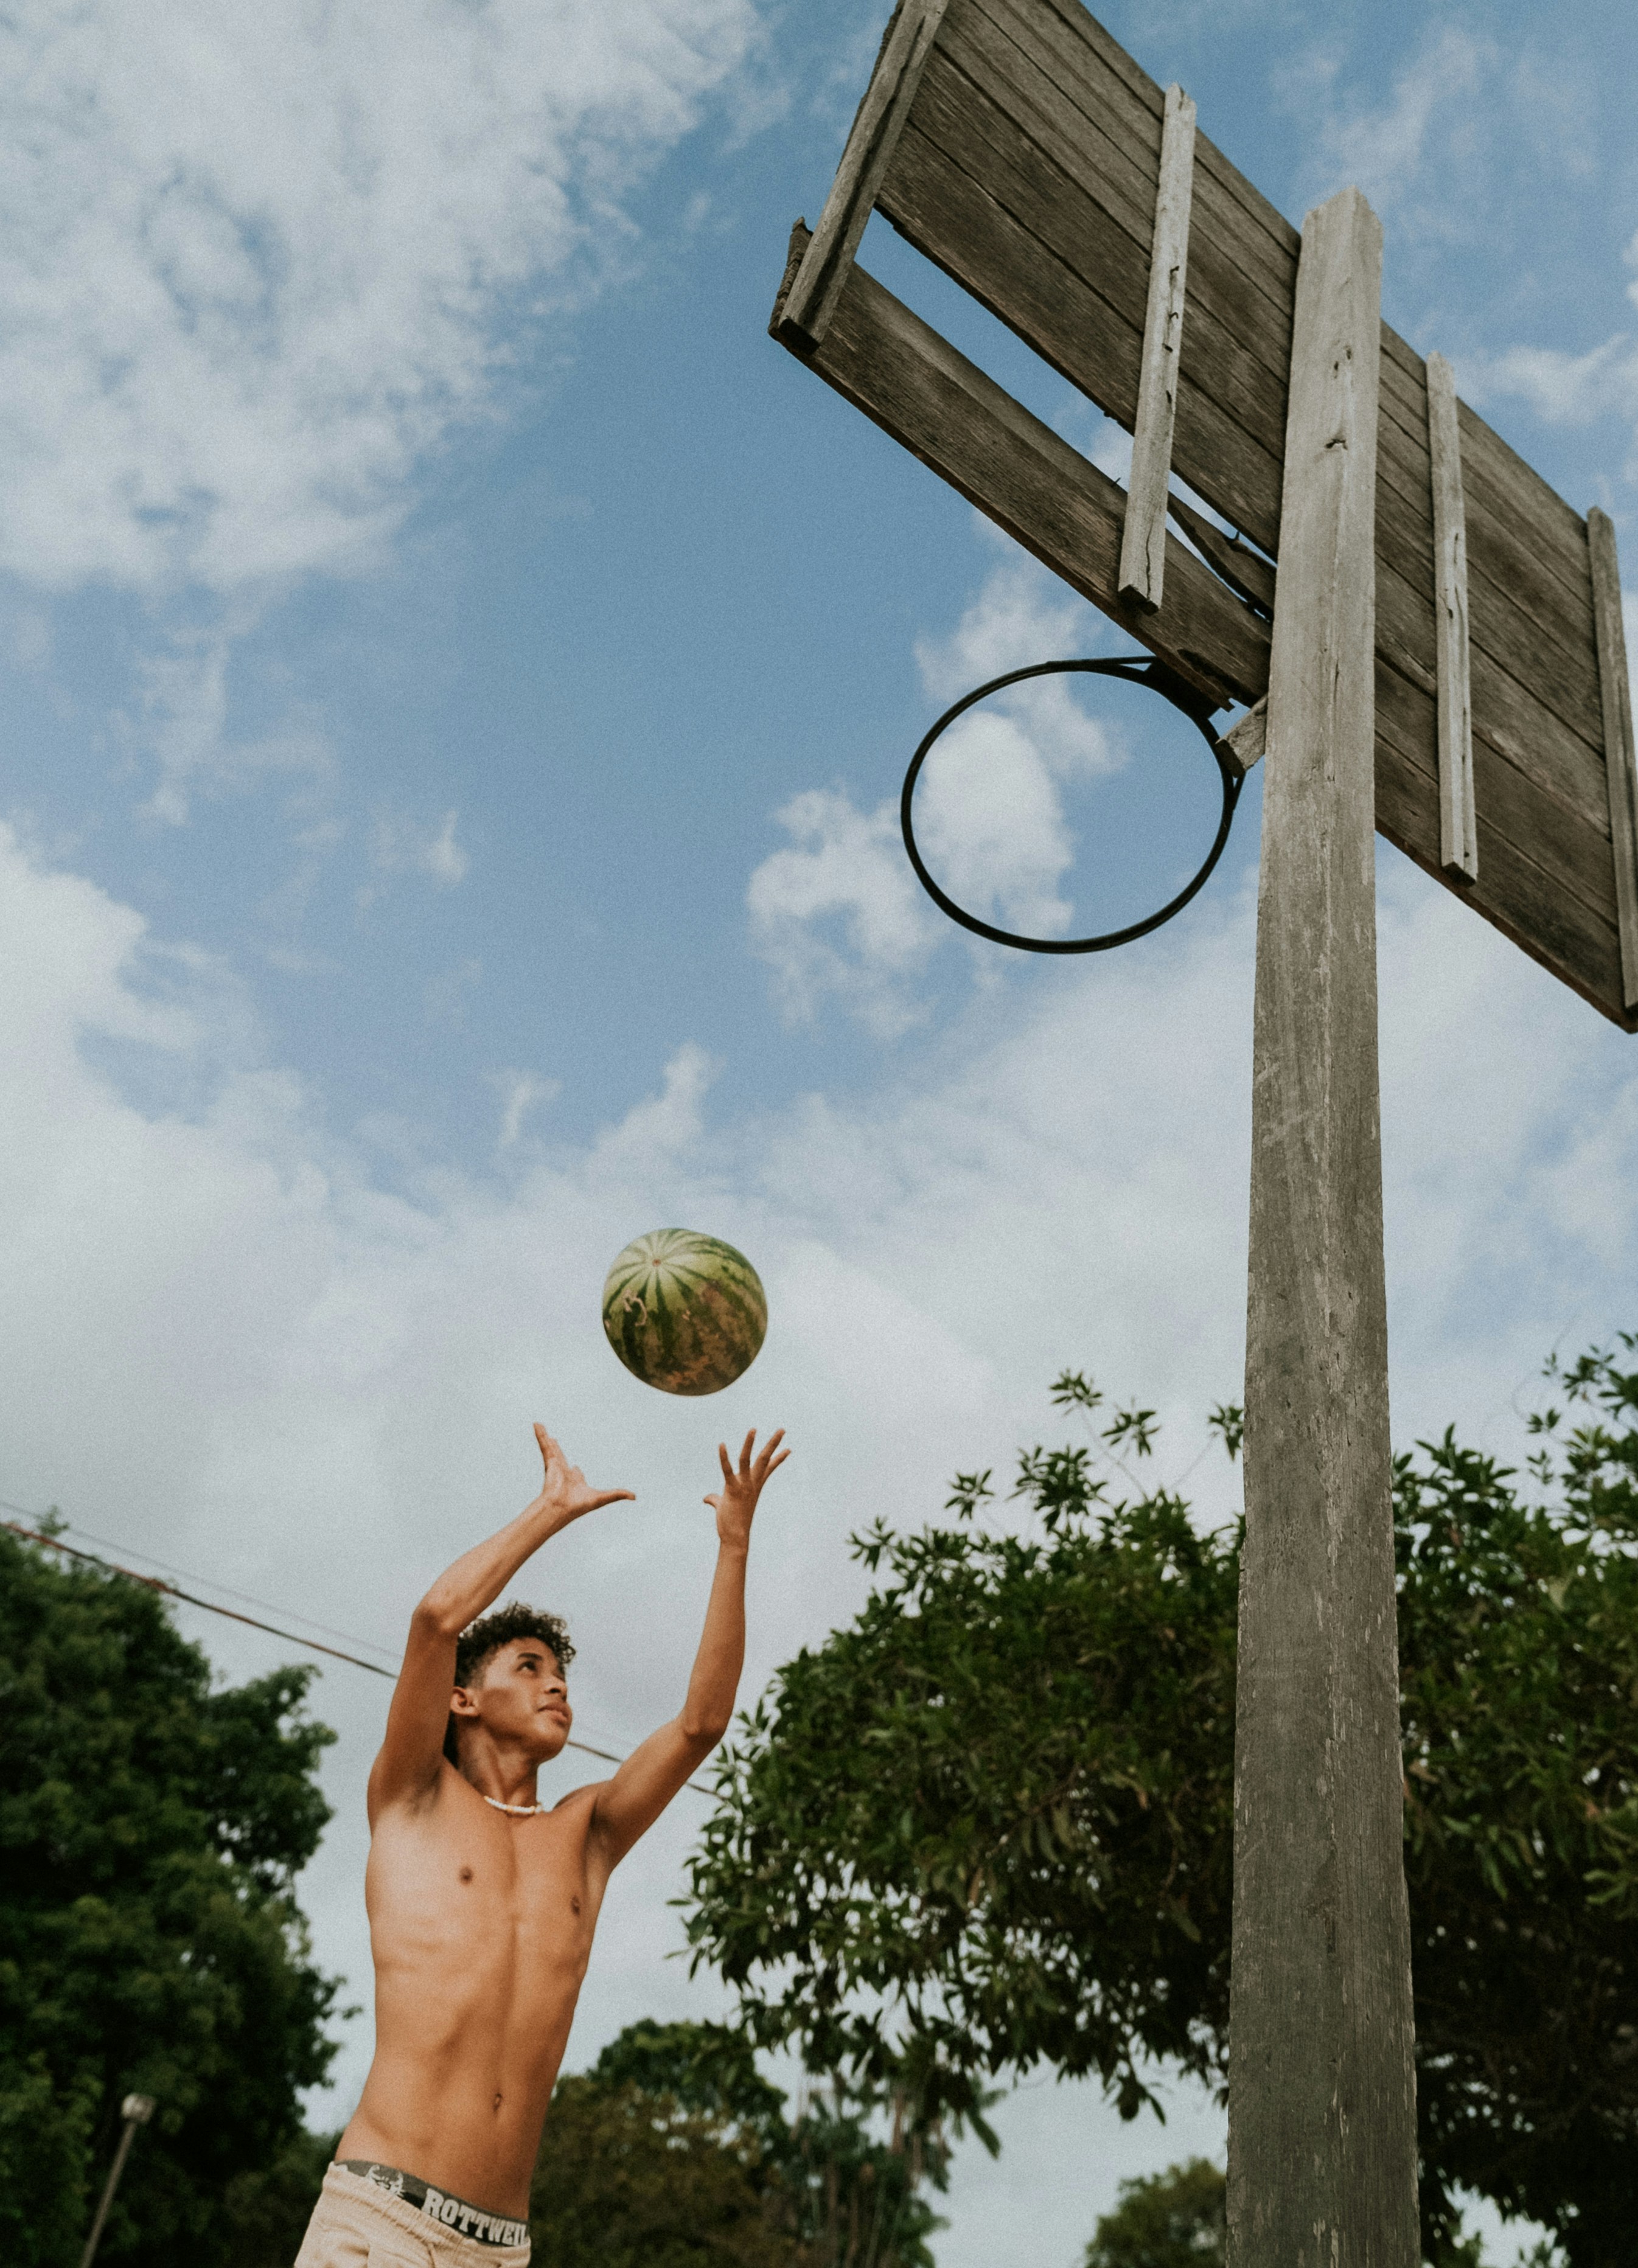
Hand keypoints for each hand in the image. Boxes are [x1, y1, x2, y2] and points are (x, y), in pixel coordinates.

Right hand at [529, 1424, 634, 1529]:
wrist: (560, 1508)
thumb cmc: (579, 1505)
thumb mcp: (602, 1498)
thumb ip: (617, 1494)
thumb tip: (634, 1496)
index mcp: (575, 1482)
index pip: (576, 1474)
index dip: (576, 1472)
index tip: (576, 1469)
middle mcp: (564, 1473)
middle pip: (560, 1457)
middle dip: (557, 1450)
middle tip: (554, 1442)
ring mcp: (555, 1466)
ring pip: (550, 1448)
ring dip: (545, 1437)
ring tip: (540, 1426)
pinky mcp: (549, 1461)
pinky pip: (544, 1445)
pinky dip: (540, 1435)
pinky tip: (537, 1425)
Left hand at [704, 1428, 788, 1550]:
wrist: (735, 1537)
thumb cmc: (731, 1523)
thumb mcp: (724, 1506)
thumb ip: (715, 1499)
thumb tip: (706, 1498)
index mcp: (754, 1485)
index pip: (769, 1468)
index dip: (779, 1458)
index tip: (789, 1449)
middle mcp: (752, 1483)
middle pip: (765, 1459)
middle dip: (773, 1443)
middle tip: (782, 1429)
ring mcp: (744, 1486)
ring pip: (748, 1460)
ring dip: (750, 1444)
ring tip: (753, 1429)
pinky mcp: (733, 1490)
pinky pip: (727, 1471)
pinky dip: (723, 1458)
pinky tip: (721, 1445)